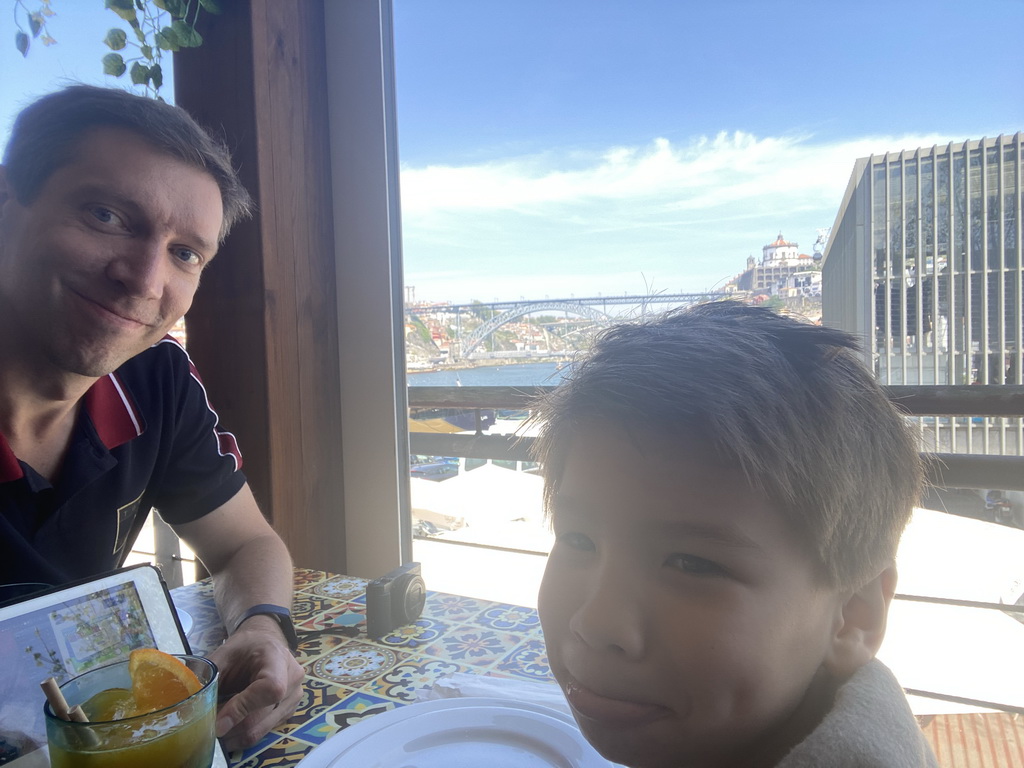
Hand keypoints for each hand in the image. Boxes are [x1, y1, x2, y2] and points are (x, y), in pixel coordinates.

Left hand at [208, 616, 303, 750]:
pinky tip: (230, 725)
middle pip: (262, 716)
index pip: (270, 689)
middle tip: (206, 729)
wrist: (264, 643)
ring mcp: (294, 698)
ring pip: (261, 730)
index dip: (242, 708)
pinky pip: (263, 732)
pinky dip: (242, 734)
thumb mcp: (224, 654)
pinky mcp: (288, 712)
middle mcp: (293, 679)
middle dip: (230, 727)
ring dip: (234, 735)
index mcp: (278, 659)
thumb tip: (192, 707)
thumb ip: (211, 678)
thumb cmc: (244, 647)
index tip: (217, 722)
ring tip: (215, 727)